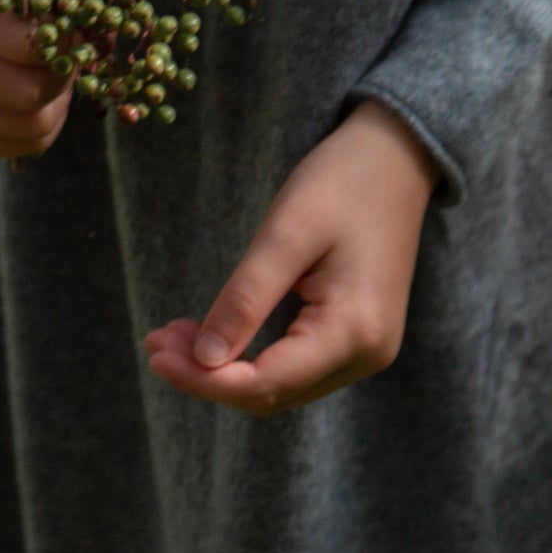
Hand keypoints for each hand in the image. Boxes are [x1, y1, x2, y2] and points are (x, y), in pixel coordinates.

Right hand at [0, 0, 73, 159]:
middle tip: (71, 57)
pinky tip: (38, 99)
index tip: (76, 28)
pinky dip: (43, 126)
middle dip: (61, 77)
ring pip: (29, 126)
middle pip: (26, 93)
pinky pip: (21, 148)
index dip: (66, 42)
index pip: (26, 45)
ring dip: (56, 103)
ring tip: (54, 75)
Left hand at [143, 100, 438, 414]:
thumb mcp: (285, 235)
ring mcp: (364, 351)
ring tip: (173, 337)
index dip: (204, 380)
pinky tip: (210, 336)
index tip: (155, 355)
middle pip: (271, 394)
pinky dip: (247, 359)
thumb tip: (204, 359)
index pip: (265, 384)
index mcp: (354, 331)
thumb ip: (244, 300)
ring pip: (279, 387)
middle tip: (156, 342)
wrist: (396, 158)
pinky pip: (292, 368)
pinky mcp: (354, 340)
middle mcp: (366, 354)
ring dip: (223, 371)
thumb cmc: (343, 183)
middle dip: (207, 376)